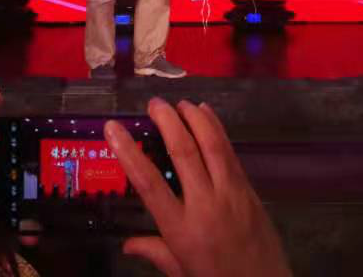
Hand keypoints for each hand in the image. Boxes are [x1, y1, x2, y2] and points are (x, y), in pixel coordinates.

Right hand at [108, 98, 290, 276]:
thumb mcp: (180, 271)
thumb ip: (154, 252)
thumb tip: (127, 243)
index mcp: (180, 228)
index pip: (149, 183)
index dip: (128, 152)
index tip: (114, 128)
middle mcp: (204, 204)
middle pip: (183, 152)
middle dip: (168, 122)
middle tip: (154, 103)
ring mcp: (229, 192)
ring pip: (211, 144)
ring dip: (195, 118)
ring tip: (180, 102)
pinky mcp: (248, 188)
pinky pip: (229, 152)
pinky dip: (217, 128)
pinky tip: (207, 114)